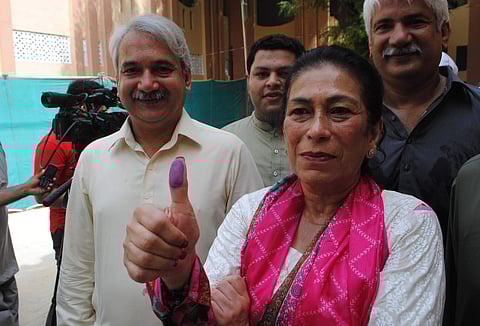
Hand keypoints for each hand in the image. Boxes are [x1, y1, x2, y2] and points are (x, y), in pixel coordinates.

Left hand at [23, 170, 52, 194]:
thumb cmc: (30, 183)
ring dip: (51, 184)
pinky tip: (48, 187)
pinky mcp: (43, 190)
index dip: (50, 175)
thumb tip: (44, 170)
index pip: (47, 176)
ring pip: (49, 185)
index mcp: (41, 178)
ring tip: (51, 184)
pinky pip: (48, 189)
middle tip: (54, 179)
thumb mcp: (36, 177)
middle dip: (52, 180)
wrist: (27, 189)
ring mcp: (43, 186)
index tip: (53, 174)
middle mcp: (43, 182)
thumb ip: (40, 174)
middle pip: (49, 180)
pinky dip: (49, 188)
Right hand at [123, 157, 199, 287]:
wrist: (180, 256)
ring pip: (144, 259)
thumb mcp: (185, 209)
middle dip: (171, 250)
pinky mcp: (128, 264)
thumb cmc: (182, 230)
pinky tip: (163, 266)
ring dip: (166, 262)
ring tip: (174, 258)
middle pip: (149, 242)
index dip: (174, 234)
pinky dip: (156, 272)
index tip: (183, 238)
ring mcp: (127, 246)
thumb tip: (179, 162)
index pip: (156, 223)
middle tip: (180, 251)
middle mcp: (131, 226)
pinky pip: (138, 273)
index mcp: (143, 211)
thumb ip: (180, 187)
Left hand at [211, 275, 249, 324]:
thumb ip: (239, 289)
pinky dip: (210, 303)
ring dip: (212, 295)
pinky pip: (211, 302)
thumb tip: (229, 276)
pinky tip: (213, 306)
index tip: (226, 284)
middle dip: (218, 288)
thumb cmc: (239, 314)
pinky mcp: (222, 316)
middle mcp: (239, 302)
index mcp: (245, 297)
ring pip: (215, 292)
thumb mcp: (243, 301)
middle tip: (219, 293)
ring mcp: (230, 309)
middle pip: (223, 284)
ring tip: (216, 300)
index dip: (228, 280)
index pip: (235, 279)